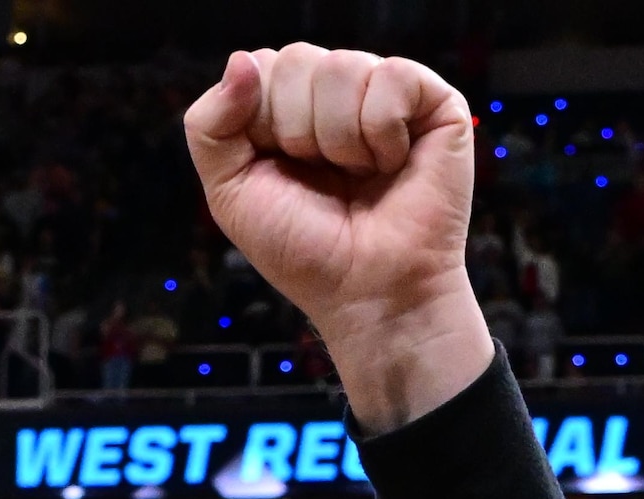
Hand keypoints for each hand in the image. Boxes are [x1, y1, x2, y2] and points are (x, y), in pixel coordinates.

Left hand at [180, 45, 491, 430]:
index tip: (283, 171)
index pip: (260, 67)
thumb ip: (209, 124)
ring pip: (341, 67)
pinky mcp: (434, 104)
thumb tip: (241, 60)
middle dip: (298, 133)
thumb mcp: (230, 191)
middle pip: (296, 61)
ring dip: (340, 140)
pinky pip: (393, 76)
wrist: (367, 293)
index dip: (262, 125)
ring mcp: (386, 93)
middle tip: (326, 178)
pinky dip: (383, 132)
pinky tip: (393, 164)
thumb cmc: (305, 249)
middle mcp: (337, 90)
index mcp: (289, 104)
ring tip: (361, 176)